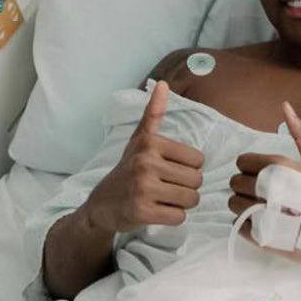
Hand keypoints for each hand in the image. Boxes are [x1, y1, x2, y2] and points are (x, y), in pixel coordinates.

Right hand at [83, 80, 204, 233]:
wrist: (102, 204)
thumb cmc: (127, 169)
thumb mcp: (139, 139)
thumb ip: (154, 113)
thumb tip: (163, 83)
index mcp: (149, 143)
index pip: (198, 160)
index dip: (188, 169)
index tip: (169, 171)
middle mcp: (145, 163)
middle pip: (196, 181)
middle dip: (186, 188)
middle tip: (166, 188)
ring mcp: (142, 188)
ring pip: (191, 199)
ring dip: (181, 203)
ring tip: (162, 199)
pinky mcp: (141, 212)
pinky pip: (179, 217)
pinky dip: (172, 217)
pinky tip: (156, 211)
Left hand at [229, 101, 300, 267]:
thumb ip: (300, 133)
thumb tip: (285, 106)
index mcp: (279, 168)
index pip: (242, 161)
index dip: (251, 166)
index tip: (265, 174)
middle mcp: (268, 190)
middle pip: (235, 182)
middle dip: (247, 185)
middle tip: (265, 191)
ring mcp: (264, 215)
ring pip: (233, 203)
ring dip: (244, 203)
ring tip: (264, 206)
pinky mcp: (261, 237)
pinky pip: (238, 224)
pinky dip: (247, 223)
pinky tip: (266, 221)